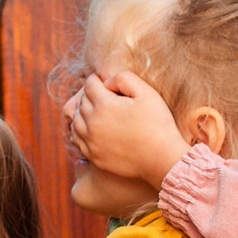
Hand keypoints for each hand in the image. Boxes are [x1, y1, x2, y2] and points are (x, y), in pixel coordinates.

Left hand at [69, 71, 190, 188]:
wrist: (161, 158)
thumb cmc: (157, 123)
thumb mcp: (146, 93)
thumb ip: (124, 78)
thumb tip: (106, 82)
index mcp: (104, 105)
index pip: (90, 85)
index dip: (95, 79)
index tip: (99, 79)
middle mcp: (92, 123)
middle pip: (81, 102)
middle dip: (88, 94)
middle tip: (98, 93)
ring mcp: (91, 142)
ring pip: (75, 121)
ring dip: (81, 112)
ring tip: (91, 108)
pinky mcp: (93, 156)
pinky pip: (77, 139)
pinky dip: (78, 130)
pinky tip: (87, 127)